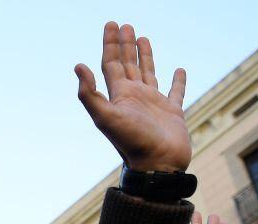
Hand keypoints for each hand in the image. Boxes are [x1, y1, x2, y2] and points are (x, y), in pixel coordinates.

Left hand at [76, 22, 189, 171]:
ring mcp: (154, 104)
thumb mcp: (106, 118)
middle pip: (128, 64)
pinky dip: (178, 81)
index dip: (110, 44)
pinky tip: (179, 70)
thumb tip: (78, 66)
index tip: (112, 24)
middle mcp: (135, 98)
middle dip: (124, 45)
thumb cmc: (132, 144)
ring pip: (148, 73)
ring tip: (143, 38)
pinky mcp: (173, 113)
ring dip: (145, 56)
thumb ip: (90, 94)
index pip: (111, 64)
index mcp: (119, 96)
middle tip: (124, 25)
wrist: (157, 167)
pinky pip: (176, 92)